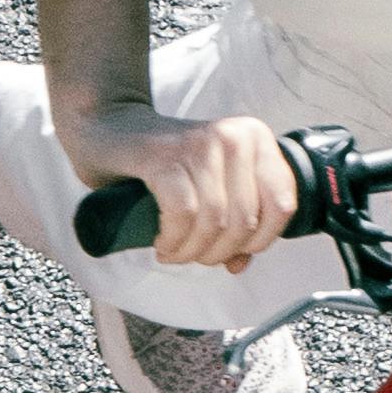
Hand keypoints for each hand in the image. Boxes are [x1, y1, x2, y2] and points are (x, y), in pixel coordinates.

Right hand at [55, 100, 298, 275]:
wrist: (109, 128)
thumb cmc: (163, 164)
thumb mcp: (210, 187)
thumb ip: (233, 222)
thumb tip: (240, 264)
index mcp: (256, 139)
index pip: (282, 205)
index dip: (259, 241)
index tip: (230, 250)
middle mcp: (234, 136)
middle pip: (245, 221)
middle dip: (217, 252)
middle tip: (191, 254)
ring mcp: (201, 144)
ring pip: (215, 222)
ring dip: (191, 251)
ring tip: (173, 252)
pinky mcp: (166, 157)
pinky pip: (184, 215)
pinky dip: (173, 240)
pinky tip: (162, 243)